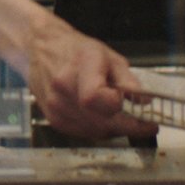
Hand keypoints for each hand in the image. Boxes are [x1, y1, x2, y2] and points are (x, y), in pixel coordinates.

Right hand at [25, 16, 157, 139]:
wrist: (39, 50)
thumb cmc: (77, 50)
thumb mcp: (108, 56)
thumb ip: (127, 79)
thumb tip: (145, 102)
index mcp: (80, 66)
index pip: (96, 98)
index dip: (122, 110)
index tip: (144, 115)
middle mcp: (63, 88)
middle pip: (101, 121)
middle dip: (127, 126)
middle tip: (145, 124)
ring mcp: (56, 106)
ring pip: (95, 132)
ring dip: (114, 129)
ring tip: (124, 117)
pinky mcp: (54, 120)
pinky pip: (85, 134)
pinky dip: (99, 130)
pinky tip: (104, 118)